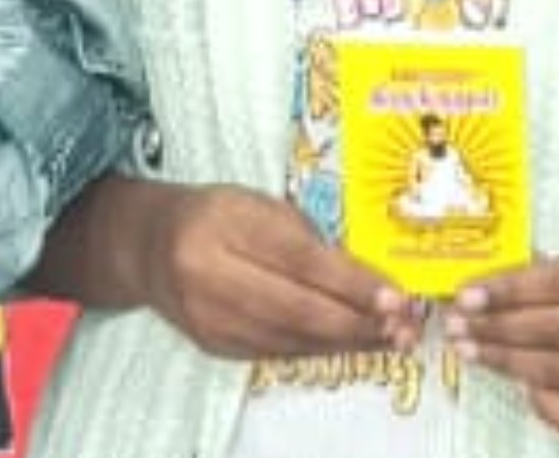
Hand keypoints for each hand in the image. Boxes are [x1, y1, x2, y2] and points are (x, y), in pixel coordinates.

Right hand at [127, 182, 406, 359]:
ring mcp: (211, 320)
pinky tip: (352, 342)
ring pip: (294, 340)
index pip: (301, 262)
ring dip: (349, 342)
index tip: (398, 297)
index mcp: (225, 227)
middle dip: (360, 323)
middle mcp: (212, 277)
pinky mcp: (216, 347)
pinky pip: (280, 352)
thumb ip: (310, 239)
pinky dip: (321, 349)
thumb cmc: (218, 215)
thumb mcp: (261, 206)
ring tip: (392, 338)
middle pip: (300, 311)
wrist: (151, 247)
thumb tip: (371, 280)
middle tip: (407, 326)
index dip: (353, 285)